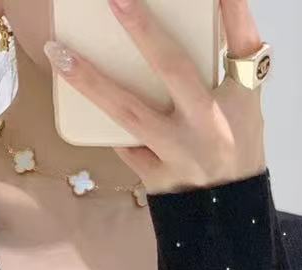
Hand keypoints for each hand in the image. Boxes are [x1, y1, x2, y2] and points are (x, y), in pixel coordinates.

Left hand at [43, 0, 266, 194]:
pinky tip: (77, 97)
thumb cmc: (234, 149)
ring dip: (90, 81)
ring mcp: (180, 153)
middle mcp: (211, 123)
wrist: (226, 217)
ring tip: (59, 52)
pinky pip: (123, 143)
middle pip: (174, 69)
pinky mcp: (157, 177)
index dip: (231, 8)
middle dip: (143, 30)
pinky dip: (102, 122)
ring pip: (129, 111)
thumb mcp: (243, 105)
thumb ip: (225, 64)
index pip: (241, 42)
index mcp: (241, 99)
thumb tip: (194, 19)